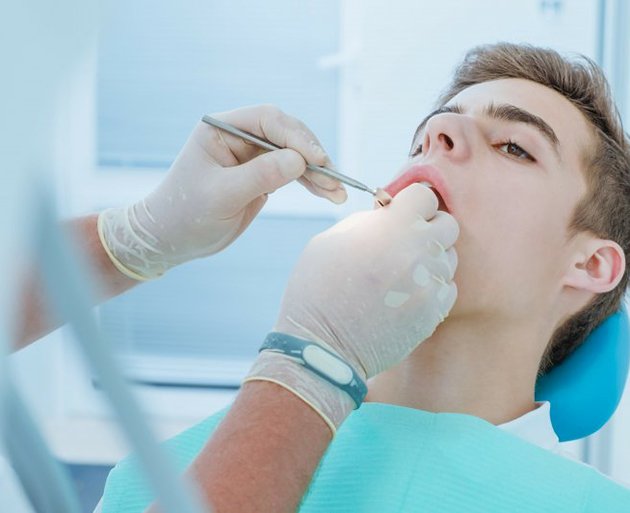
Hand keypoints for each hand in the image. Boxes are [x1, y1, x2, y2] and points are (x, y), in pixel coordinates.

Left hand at [98, 105, 345, 279]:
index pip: (267, 120)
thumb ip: (259, 176)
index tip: (317, 160)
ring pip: (294, 155)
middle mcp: (240, 137)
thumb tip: (299, 161)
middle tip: (333, 179)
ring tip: (338, 192)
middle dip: (312, 156)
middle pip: (287, 135)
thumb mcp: (222, 195)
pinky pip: (293, 173)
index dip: (296, 136)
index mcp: (222, 128)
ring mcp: (252, 156)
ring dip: (318, 173)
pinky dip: (312, 184)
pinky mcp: (262, 176)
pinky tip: (329, 194)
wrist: (173, 238)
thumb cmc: (187, 213)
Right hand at [245, 184, 458, 430]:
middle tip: (405, 239)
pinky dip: (432, 287)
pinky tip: (406, 293)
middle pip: (448, 224)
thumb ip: (369, 221)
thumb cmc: (317, 287)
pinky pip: (448, 288)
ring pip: (449, 257)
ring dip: (430, 258)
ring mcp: (430, 284)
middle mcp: (419, 251)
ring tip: (401, 272)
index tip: (400, 213)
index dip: (411, 202)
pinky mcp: (434, 313)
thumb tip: (390, 215)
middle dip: (428, 227)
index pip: (426, 195)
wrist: (321, 345)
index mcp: (393, 226)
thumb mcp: (332, 238)